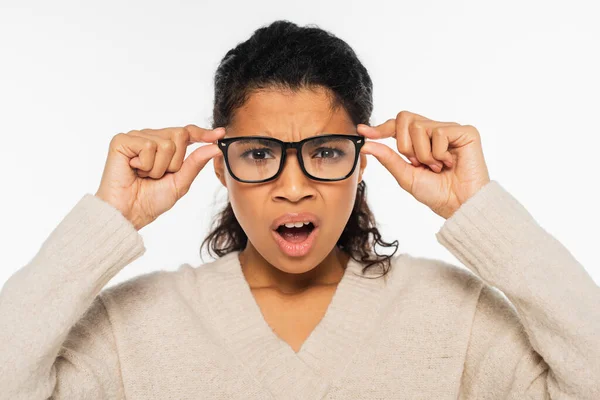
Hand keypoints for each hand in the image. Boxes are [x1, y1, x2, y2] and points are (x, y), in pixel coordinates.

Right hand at [95, 125, 225, 230]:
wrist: (129, 213)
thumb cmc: (151, 200)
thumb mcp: (180, 182)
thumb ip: (195, 163)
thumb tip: (215, 147)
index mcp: (164, 146)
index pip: (187, 132)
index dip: (203, 133)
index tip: (220, 134)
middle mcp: (151, 137)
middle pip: (180, 134)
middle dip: (174, 162)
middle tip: (158, 176)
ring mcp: (136, 137)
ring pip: (165, 143)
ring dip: (158, 168)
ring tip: (144, 175)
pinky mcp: (122, 141)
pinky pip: (148, 146)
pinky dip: (145, 165)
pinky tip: (134, 170)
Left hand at [357, 110, 490, 219]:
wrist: (458, 205)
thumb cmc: (435, 193)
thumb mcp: (405, 175)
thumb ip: (388, 158)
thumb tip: (366, 144)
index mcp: (420, 140)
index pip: (397, 125)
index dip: (380, 127)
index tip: (363, 131)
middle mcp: (434, 131)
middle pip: (405, 119)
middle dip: (406, 146)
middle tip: (420, 164)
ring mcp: (450, 130)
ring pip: (420, 127)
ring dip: (424, 154)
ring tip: (438, 167)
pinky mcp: (466, 132)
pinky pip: (440, 132)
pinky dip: (440, 153)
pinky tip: (450, 163)